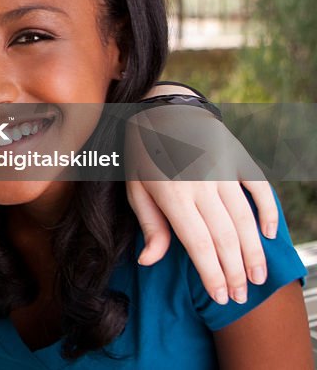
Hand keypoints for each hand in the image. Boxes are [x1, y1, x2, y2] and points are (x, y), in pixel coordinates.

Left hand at [125, 103, 275, 305]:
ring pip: (245, 219)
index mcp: (172, 194)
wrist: (160, 106)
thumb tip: (149, 261)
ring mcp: (222, 170)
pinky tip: (268, 235)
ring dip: (253, 252)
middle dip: (234, 271)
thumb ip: (148, 225)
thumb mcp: (134, 187)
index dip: (211, 273)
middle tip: (239, 297)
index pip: (198, 243)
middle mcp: (201, 184)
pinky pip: (259, 188)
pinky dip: (267, 212)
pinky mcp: (237, 159)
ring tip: (256, 278)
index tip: (220, 296)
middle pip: (225, 237)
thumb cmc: (142, 151)